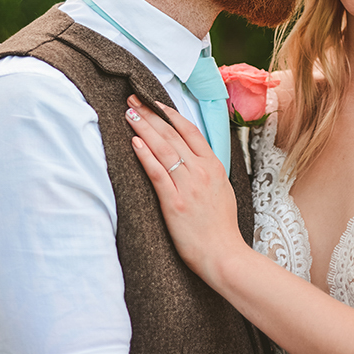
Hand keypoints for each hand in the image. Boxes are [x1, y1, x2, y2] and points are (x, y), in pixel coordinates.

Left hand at [125, 96, 250, 279]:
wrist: (224, 254)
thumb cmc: (222, 227)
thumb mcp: (223, 189)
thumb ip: (209, 170)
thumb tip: (196, 157)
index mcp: (214, 166)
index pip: (190, 131)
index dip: (170, 114)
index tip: (155, 102)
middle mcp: (202, 171)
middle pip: (172, 135)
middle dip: (150, 114)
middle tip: (132, 100)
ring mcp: (188, 185)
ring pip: (163, 149)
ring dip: (144, 128)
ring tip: (129, 113)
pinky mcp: (175, 202)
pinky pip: (157, 173)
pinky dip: (145, 155)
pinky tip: (135, 142)